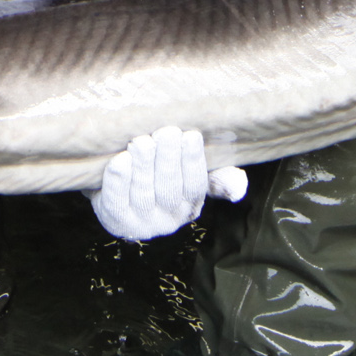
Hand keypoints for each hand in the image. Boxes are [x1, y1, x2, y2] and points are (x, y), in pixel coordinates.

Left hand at [91, 126, 248, 240]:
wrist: (117, 187)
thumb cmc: (159, 173)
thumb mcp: (188, 173)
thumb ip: (215, 177)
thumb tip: (239, 186)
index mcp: (189, 207)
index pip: (195, 186)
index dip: (193, 161)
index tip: (191, 135)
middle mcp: (167, 221)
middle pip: (169, 189)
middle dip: (168, 159)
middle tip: (166, 132)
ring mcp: (140, 224)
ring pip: (144, 195)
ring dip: (143, 167)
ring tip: (142, 142)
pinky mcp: (115, 221)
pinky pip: (116, 201)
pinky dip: (119, 181)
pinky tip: (121, 160)